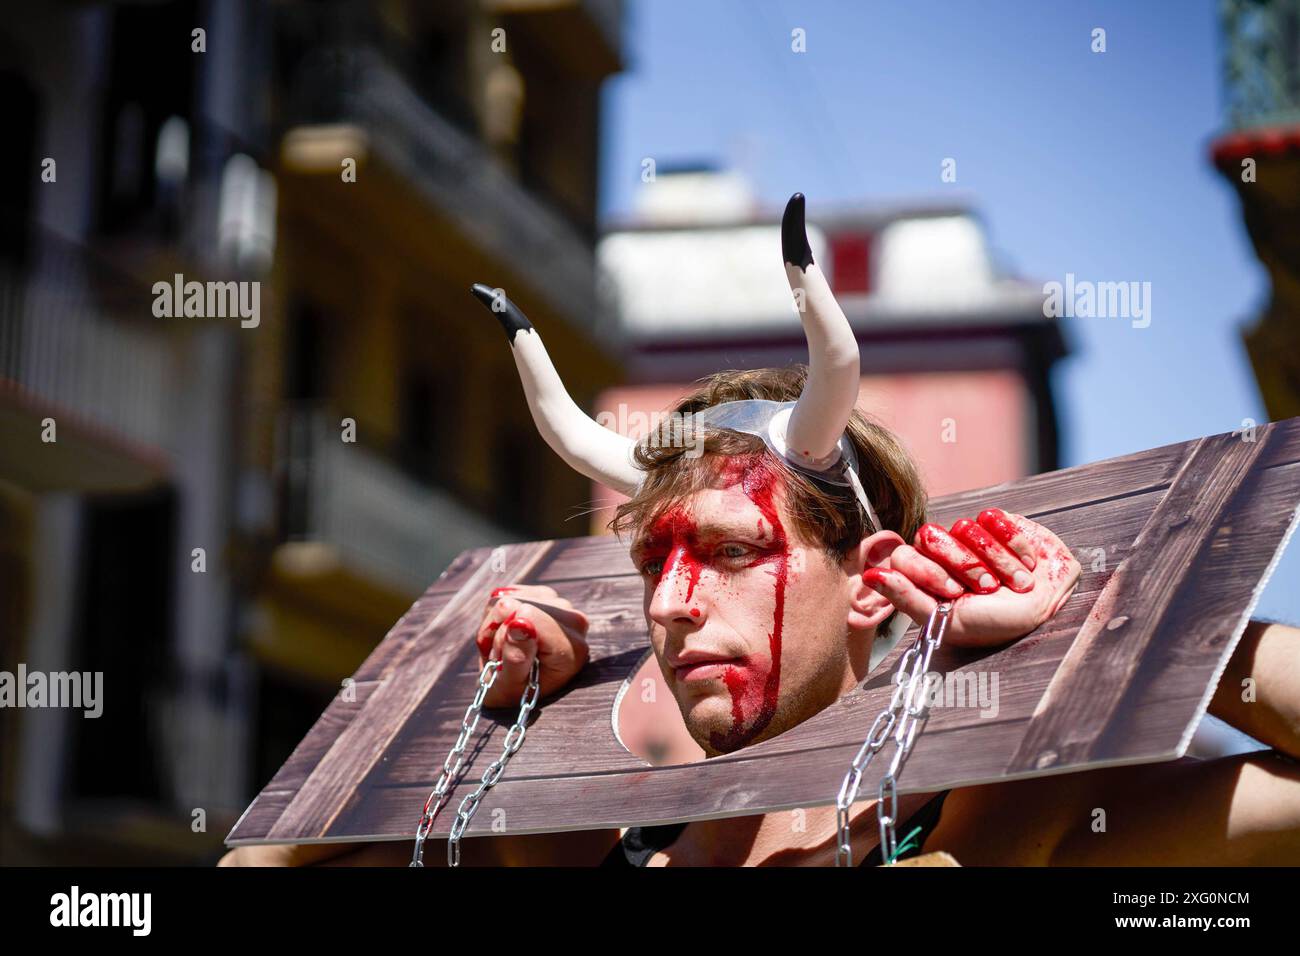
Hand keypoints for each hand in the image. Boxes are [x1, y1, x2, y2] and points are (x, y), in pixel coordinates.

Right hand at [474, 584, 589, 707]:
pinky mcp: (546, 596)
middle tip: (501, 656)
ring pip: (512, 598)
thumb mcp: (508, 686)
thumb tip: (520, 621)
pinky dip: (498, 613)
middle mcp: (574, 622)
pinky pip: (508, 594)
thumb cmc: (513, 692)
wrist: (516, 690)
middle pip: (521, 606)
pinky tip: (506, 632)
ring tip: (503, 647)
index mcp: (572, 648)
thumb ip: (516, 657)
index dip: (506, 636)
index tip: (502, 660)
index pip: (530, 617)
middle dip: (501, 630)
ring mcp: (562, 606)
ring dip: (497, 623)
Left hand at [863, 508, 1079, 647]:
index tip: (954, 593)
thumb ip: (906, 598)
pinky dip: (1014, 545)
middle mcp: (944, 552)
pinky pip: (995, 517)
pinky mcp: (1001, 522)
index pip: (904, 554)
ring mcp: (972, 535)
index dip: (928, 571)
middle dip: (963, 565)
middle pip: (931, 535)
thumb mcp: (949, 620)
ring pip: (966, 527)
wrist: (1049, 612)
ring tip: (1014, 584)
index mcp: (924, 574)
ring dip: (996, 562)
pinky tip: (1027, 564)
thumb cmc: (995, 624)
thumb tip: (868, 574)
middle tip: (985, 588)